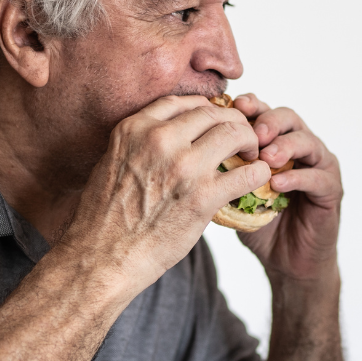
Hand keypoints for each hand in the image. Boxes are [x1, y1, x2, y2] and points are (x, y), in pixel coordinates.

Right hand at [60, 96, 266, 294]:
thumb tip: (169, 137)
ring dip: (250, 142)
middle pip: (213, 113)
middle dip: (233, 122)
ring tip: (252, 156)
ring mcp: (183, 166)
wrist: (102, 258)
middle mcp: (159, 140)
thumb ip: (140, 143)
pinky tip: (259, 178)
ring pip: (234, 133)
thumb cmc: (104, 218)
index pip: (183, 102)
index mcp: (134, 129)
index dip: (206, 109)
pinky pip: (246, 174)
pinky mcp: (203, 197)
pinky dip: (258, 173)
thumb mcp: (112, 162)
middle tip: (241, 139)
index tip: (215, 122)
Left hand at [226, 94, 341, 283]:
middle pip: (289, 118)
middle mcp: (301, 148)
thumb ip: (224, 172)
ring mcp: (319, 167)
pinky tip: (277, 184)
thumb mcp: (235, 194)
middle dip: (270, 122)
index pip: (265, 113)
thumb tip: (193, 153)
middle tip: (254, 134)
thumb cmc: (261, 225)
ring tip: (266, 158)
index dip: (251, 106)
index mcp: (277, 142)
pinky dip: (297, 177)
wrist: (286, 261)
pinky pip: (317, 177)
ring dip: (285, 146)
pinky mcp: (331, 190)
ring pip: (308, 141)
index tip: (234, 107)